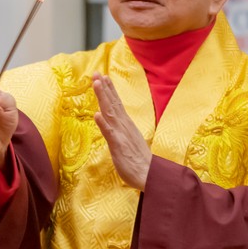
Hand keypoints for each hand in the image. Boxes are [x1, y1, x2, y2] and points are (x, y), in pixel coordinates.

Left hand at [92, 73, 151, 189]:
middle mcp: (124, 126)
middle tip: (97, 73)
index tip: (103, 77)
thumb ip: (121, 131)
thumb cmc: (139, 161)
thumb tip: (114, 123)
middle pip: (113, 103)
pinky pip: (109, 133)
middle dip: (104, 88)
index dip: (109, 90)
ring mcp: (122, 134)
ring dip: (103, 98)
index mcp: (126, 125)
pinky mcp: (119, 146)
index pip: (117, 104)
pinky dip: (103, 123)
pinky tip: (97, 114)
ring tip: (97, 83)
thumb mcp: (129, 141)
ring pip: (111, 113)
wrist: (150, 175)